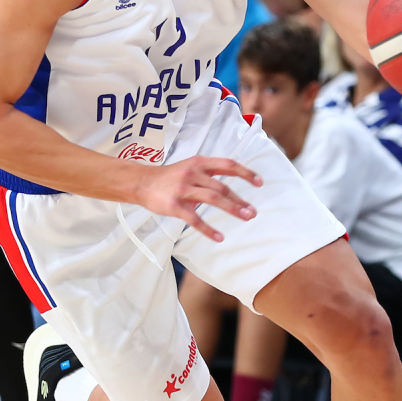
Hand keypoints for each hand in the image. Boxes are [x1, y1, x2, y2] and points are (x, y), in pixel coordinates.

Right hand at [132, 156, 260, 241]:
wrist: (142, 182)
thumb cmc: (169, 176)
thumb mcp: (190, 166)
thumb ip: (209, 172)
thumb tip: (232, 181)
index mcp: (199, 163)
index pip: (228, 165)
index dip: (245, 173)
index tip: (259, 182)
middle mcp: (193, 174)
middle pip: (222, 187)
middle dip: (240, 200)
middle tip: (253, 212)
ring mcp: (183, 189)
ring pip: (213, 199)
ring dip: (232, 209)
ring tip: (245, 218)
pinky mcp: (175, 205)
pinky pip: (195, 219)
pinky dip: (208, 229)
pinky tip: (219, 237)